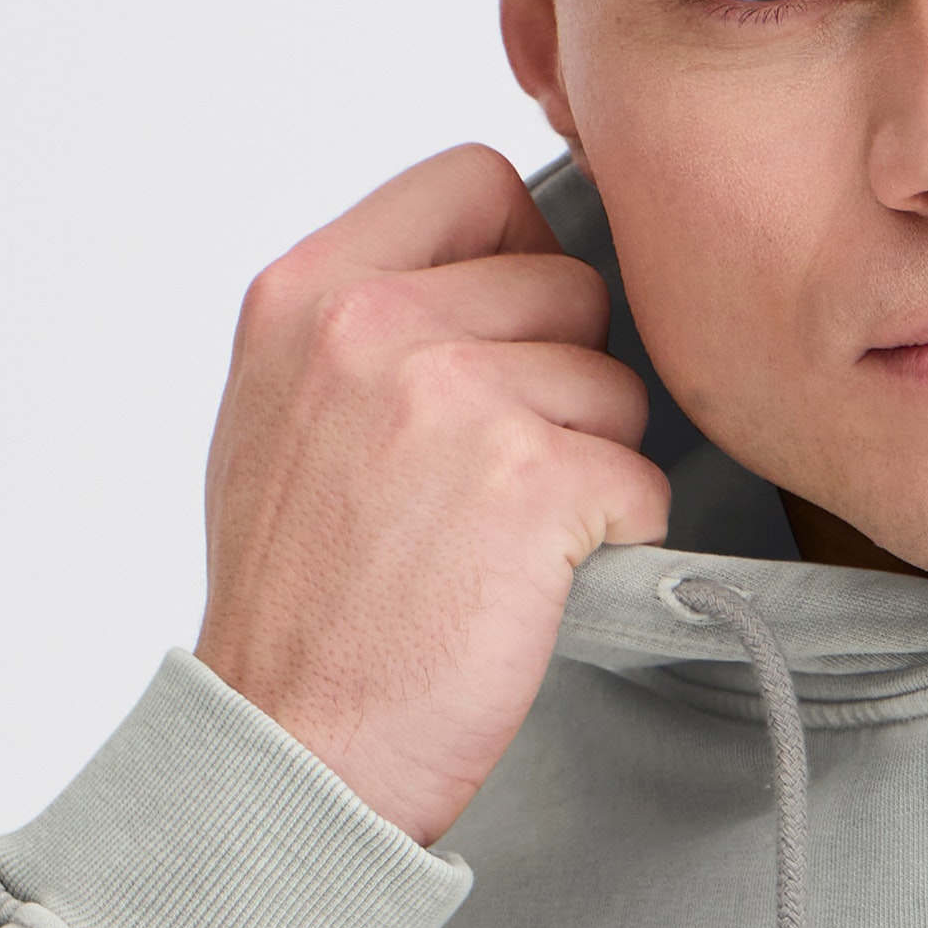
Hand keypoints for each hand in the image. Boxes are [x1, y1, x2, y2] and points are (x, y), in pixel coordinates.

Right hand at [195, 148, 670, 842]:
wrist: (293, 747)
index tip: (512, 335)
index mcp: (306, 292)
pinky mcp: (532, 482)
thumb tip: (505, 261)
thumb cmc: (303, 601)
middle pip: (568, 285)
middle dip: (565, 378)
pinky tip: (534, 585)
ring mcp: (453, 398)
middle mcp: (372, 325)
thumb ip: (377, 321)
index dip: (523, 253)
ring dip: (591, 464)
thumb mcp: (284, 413)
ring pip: (617, 385)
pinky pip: (643, 479)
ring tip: (501, 541)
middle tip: (496, 477)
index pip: (475, 181)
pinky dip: (616, 540)